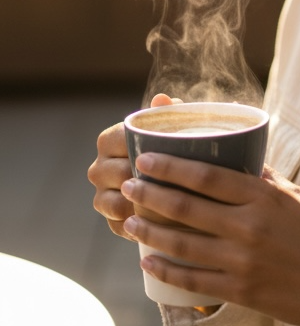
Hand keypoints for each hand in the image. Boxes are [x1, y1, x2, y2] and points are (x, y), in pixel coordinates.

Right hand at [88, 93, 176, 239]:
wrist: (174, 176)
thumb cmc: (172, 144)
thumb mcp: (172, 127)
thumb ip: (166, 113)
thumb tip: (161, 100)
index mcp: (109, 140)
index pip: (116, 141)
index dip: (142, 147)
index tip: (169, 150)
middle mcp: (98, 168)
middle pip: (116, 174)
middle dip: (144, 177)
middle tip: (174, 179)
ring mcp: (101, 196)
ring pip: (115, 203)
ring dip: (139, 204)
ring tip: (166, 204)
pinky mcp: (111, 220)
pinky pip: (120, 226)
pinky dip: (139, 226)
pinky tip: (160, 224)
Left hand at [121, 153, 299, 325]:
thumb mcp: (298, 195)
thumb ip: (264, 180)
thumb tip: (238, 159)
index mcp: (264, 196)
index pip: (208, 175)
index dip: (172, 166)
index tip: (147, 158)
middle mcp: (250, 226)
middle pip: (187, 207)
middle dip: (151, 195)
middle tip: (129, 185)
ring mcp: (243, 261)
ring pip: (183, 243)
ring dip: (150, 231)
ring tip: (129, 220)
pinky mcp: (241, 290)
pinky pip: (194, 280)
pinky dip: (166, 270)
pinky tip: (148, 260)